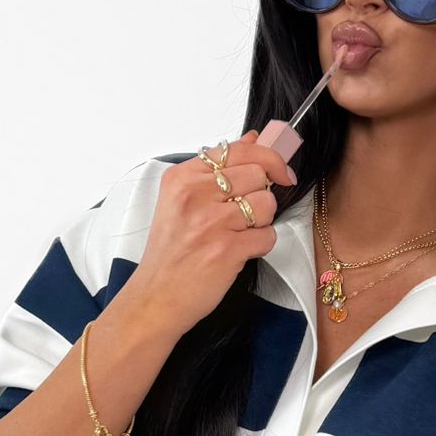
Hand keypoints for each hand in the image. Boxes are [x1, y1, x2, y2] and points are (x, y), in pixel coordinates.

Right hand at [122, 128, 297, 341]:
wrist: (156, 297)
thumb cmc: (171, 252)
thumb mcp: (182, 201)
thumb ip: (219, 169)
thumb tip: (256, 139)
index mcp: (182, 178)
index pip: (238, 149)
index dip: (269, 157)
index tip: (280, 172)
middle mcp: (195, 195)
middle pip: (258, 175)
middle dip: (260, 196)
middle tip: (242, 216)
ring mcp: (210, 222)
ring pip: (266, 205)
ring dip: (261, 222)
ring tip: (237, 234)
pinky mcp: (226, 250)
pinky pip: (267, 237)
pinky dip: (260, 246)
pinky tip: (238, 252)